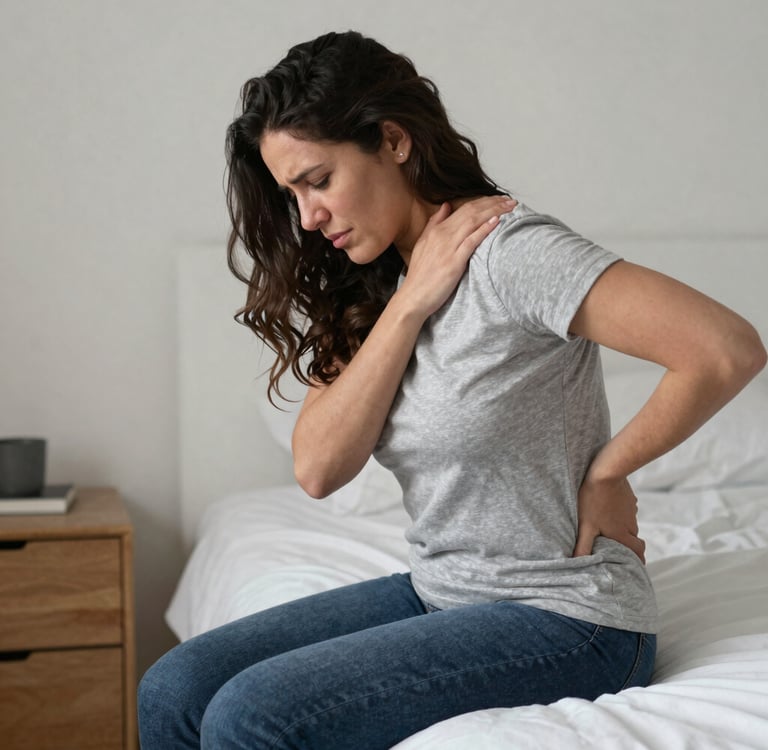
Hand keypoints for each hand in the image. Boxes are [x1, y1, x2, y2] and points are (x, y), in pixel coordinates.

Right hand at [400, 196, 516, 317]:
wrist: (413, 297)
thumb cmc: (420, 276)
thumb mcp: (422, 244)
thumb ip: (434, 223)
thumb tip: (446, 206)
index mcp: (436, 230)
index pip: (464, 208)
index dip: (484, 201)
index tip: (499, 199)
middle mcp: (442, 235)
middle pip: (471, 211)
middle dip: (493, 203)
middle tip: (510, 200)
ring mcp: (448, 248)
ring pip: (473, 222)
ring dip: (493, 211)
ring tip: (510, 207)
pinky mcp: (454, 262)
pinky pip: (471, 241)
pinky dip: (484, 229)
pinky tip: (496, 221)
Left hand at [572, 474, 645, 562]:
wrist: (606, 473)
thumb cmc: (594, 500)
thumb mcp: (586, 526)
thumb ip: (583, 546)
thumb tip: (577, 563)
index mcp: (622, 534)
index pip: (638, 551)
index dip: (639, 560)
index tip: (637, 565)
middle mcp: (630, 524)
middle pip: (633, 538)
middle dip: (627, 545)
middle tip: (617, 548)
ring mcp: (631, 510)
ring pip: (629, 524)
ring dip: (622, 528)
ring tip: (608, 527)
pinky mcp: (629, 498)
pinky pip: (627, 510)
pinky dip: (620, 513)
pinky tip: (607, 508)